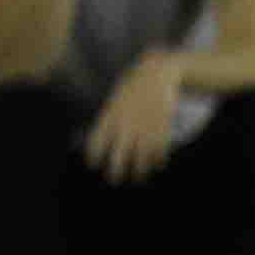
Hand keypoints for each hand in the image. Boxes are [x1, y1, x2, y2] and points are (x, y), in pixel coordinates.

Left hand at [81, 44, 186, 182]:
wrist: (157, 75)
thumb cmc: (134, 87)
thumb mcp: (116, 100)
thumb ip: (110, 120)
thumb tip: (104, 139)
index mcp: (110, 117)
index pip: (96, 142)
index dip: (93, 156)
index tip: (93, 164)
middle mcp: (126, 127)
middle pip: (118, 157)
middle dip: (116, 171)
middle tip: (115, 180)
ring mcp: (144, 129)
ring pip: (140, 159)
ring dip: (139, 171)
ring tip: (138, 178)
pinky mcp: (161, 130)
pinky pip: (159, 152)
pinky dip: (158, 161)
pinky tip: (157, 164)